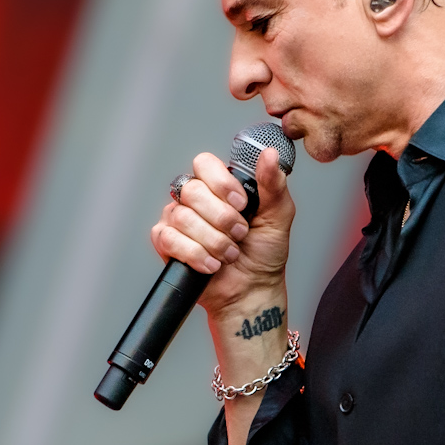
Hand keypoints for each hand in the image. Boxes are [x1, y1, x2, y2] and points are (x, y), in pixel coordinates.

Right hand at [149, 146, 294, 313]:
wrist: (252, 290)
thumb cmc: (265, 253)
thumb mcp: (278, 214)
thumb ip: (272, 183)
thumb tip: (269, 154)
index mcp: (220, 186)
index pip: (204, 164)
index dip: (221, 183)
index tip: (242, 205)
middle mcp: (196, 199)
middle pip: (192, 190)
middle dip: (221, 218)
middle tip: (240, 234)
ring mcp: (178, 220)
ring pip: (182, 217)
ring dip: (213, 241)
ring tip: (229, 254)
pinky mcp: (166, 243)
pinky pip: (169, 239)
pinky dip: (195, 254)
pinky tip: (211, 264)